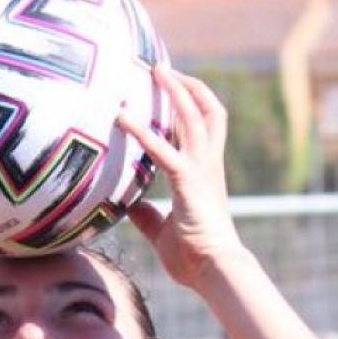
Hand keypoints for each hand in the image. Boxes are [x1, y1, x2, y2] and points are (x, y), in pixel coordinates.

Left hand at [116, 65, 244, 290]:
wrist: (214, 271)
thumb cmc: (193, 258)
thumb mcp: (163, 233)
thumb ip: (149, 217)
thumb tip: (131, 207)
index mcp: (205, 175)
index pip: (201, 129)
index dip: (189, 105)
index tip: (170, 90)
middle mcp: (207, 165)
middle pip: (205, 112)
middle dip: (186, 86)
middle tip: (160, 67)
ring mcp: (201, 170)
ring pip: (194, 117)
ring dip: (175, 91)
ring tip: (155, 69)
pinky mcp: (189, 181)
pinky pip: (164, 149)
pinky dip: (144, 132)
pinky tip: (123, 119)